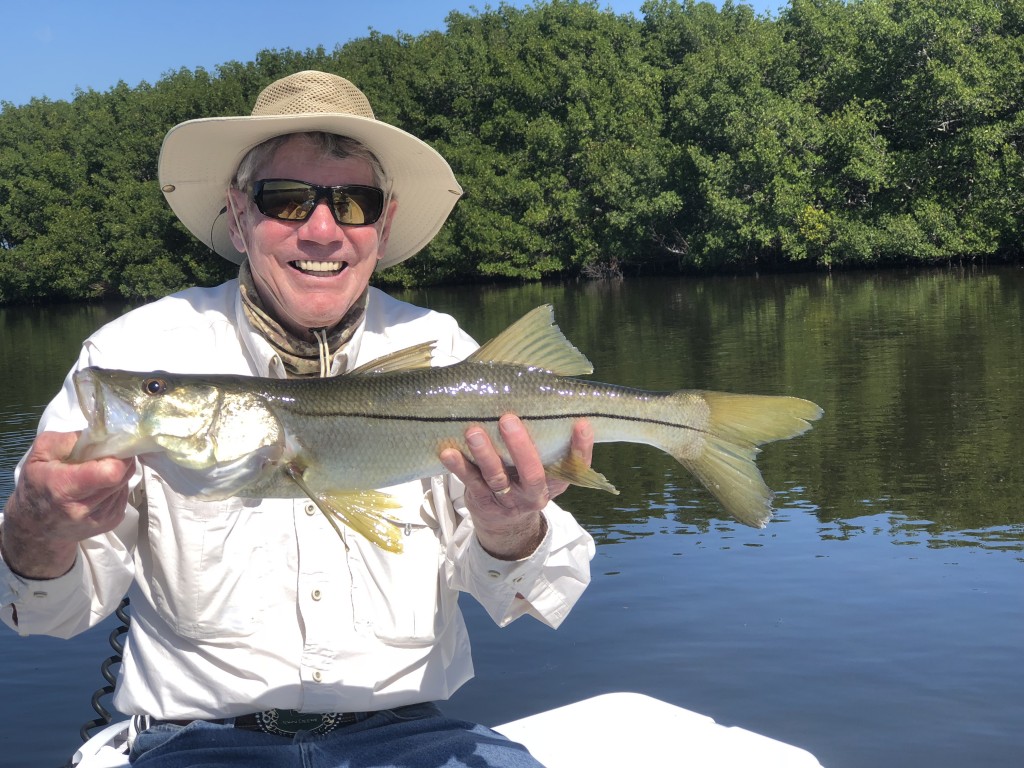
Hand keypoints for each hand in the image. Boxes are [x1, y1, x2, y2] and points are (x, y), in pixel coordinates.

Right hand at [1, 431, 134, 578]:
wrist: (35, 528)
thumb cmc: (35, 485)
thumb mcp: (41, 454)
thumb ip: (70, 440)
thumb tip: (102, 434)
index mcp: (65, 488)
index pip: (111, 472)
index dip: (118, 455)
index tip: (110, 446)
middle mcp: (84, 508)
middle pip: (123, 475)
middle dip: (119, 460)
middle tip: (104, 455)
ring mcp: (100, 519)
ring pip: (125, 484)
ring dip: (117, 473)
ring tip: (96, 473)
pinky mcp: (111, 523)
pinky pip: (123, 495)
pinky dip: (115, 486)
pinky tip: (98, 487)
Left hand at [439, 415, 593, 559]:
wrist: (504, 522)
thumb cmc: (525, 478)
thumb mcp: (544, 467)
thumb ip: (545, 442)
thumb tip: (544, 394)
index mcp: (556, 481)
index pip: (576, 466)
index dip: (581, 447)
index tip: (582, 423)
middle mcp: (534, 494)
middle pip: (532, 473)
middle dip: (520, 447)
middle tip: (508, 420)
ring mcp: (508, 499)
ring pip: (497, 477)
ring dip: (484, 454)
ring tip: (473, 432)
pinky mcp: (483, 501)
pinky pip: (471, 483)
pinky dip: (459, 467)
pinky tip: (449, 452)